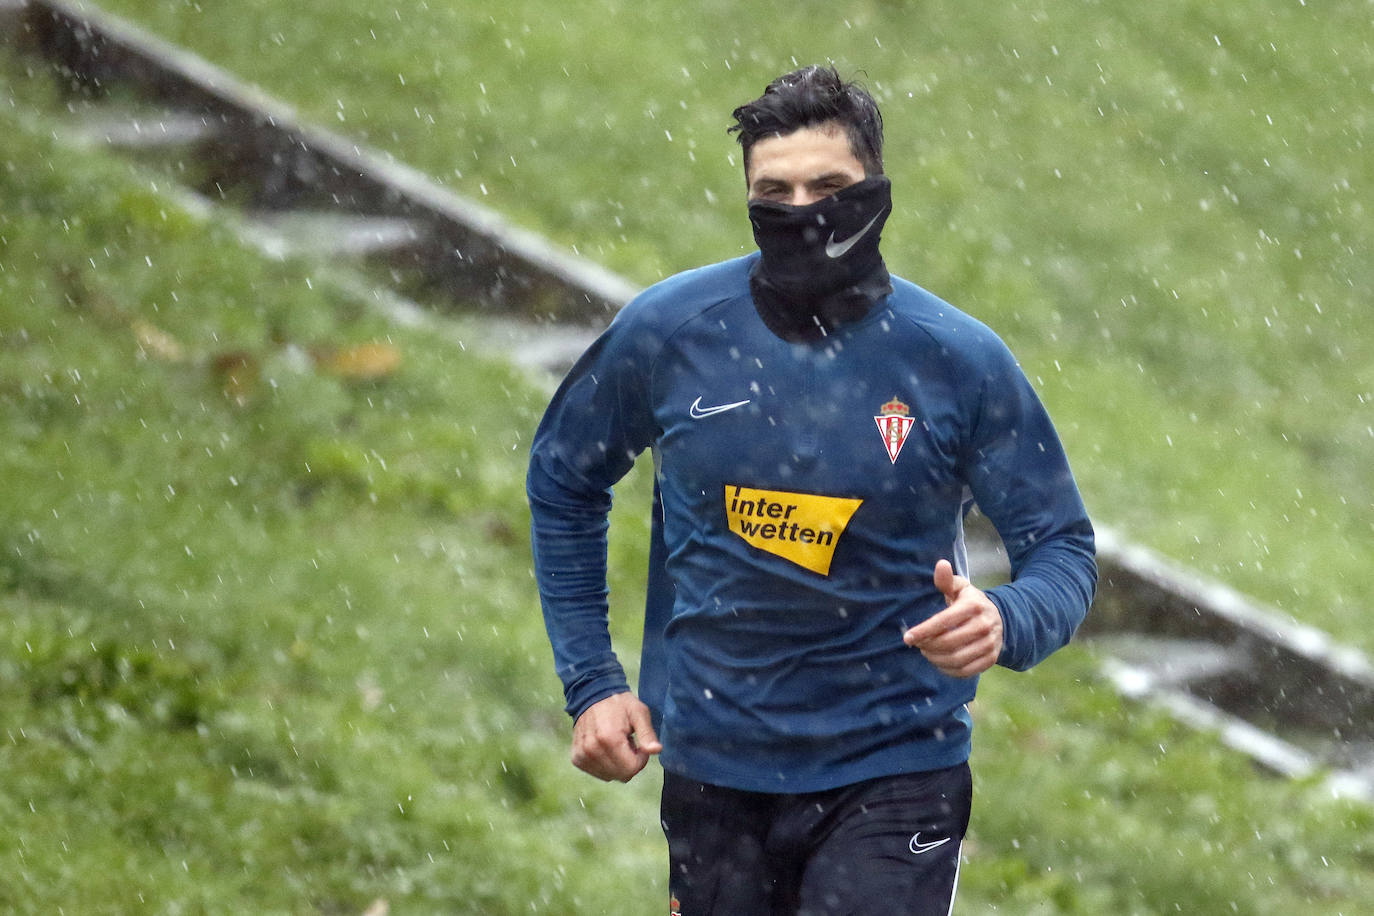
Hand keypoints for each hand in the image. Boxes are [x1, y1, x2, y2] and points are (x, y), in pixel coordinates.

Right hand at [570, 692, 662, 782]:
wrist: (591, 695)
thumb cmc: (619, 704)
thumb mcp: (639, 712)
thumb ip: (647, 734)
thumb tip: (656, 750)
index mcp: (609, 739)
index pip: (631, 769)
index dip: (640, 759)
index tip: (638, 745)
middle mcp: (592, 750)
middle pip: (621, 775)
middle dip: (629, 763)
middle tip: (628, 744)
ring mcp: (582, 755)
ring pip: (609, 776)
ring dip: (617, 764)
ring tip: (616, 744)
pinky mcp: (576, 758)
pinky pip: (597, 773)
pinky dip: (605, 765)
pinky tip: (606, 748)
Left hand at [903, 559, 1003, 677]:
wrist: (999, 618)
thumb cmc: (971, 602)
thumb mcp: (960, 587)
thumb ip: (947, 580)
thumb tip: (941, 564)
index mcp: (973, 606)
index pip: (944, 621)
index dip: (924, 631)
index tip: (908, 638)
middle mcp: (984, 625)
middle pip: (949, 642)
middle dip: (928, 646)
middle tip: (918, 645)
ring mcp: (990, 644)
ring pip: (956, 659)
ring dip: (936, 659)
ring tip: (927, 653)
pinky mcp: (991, 659)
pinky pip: (966, 671)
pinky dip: (949, 670)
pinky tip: (939, 663)